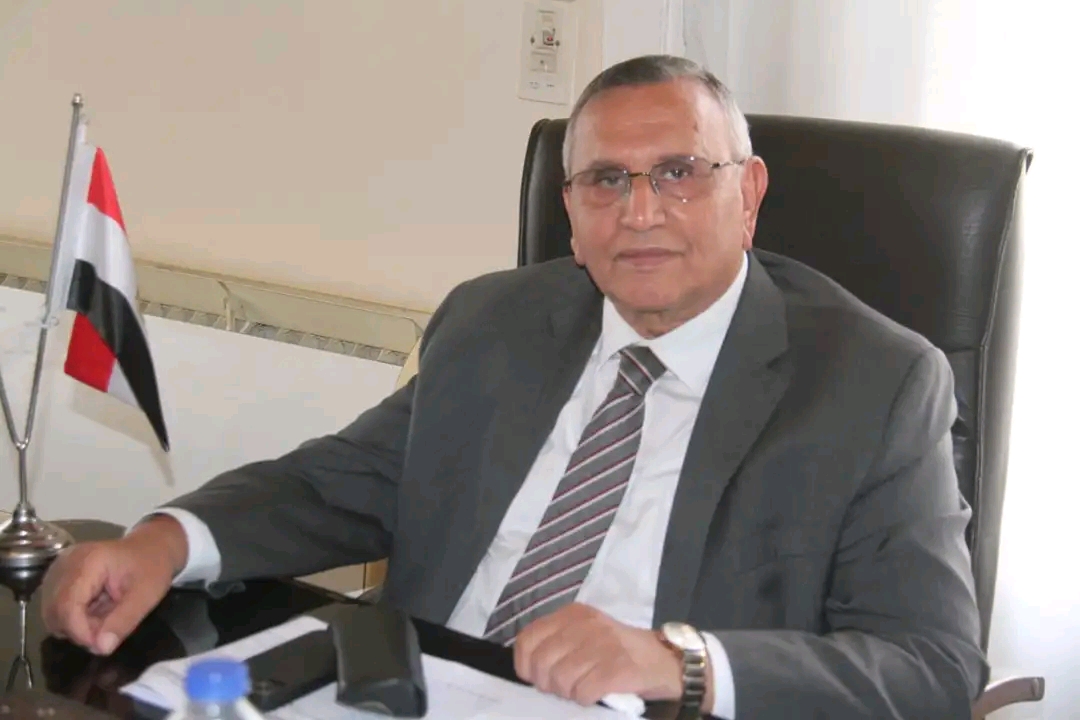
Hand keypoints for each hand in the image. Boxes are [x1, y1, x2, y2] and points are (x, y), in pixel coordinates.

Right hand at [40, 515, 187, 655]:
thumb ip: (123, 622)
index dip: (80, 632)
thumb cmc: (152, 567)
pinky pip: (56, 607)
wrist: (151, 547)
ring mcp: (59, 569)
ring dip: (76, 625)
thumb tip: (100, 649)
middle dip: (79, 630)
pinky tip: (96, 611)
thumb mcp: (146, 596)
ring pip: (53, 613)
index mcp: (87, 562)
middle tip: (108, 630)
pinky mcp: (58, 577)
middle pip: (55, 611)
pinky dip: (75, 617)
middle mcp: (65, 563)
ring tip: (104, 618)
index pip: (67, 606)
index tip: (102, 645)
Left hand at [513, 603, 711, 707]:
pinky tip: (598, 694)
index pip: (527, 639)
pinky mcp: (619, 667)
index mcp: (573, 614)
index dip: (526, 666)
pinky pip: (584, 692)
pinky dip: (587, 699)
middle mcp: (586, 625)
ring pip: (561, 680)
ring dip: (570, 694)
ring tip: (584, 689)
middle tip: (566, 688)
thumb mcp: (585, 635)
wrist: (666, 661)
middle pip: (541, 664)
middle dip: (549, 684)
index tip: (537, 678)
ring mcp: (603, 644)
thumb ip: (557, 644)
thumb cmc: (619, 652)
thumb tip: (529, 669)